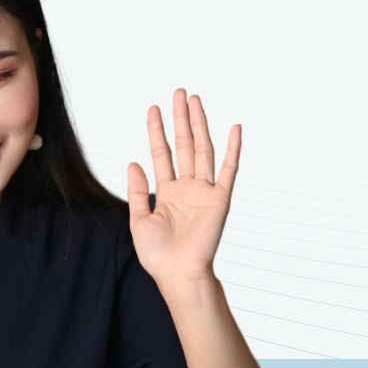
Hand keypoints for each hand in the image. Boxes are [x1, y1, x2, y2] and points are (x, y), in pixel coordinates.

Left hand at [127, 89, 240, 291]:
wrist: (177, 274)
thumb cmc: (158, 255)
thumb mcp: (139, 220)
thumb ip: (138, 191)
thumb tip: (133, 162)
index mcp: (168, 192)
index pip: (162, 153)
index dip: (157, 130)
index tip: (153, 108)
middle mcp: (187, 187)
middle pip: (184, 144)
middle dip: (180, 118)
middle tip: (178, 92)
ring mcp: (204, 191)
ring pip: (203, 149)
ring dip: (199, 124)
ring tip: (195, 99)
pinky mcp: (220, 199)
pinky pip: (229, 169)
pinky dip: (233, 148)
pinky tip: (234, 127)